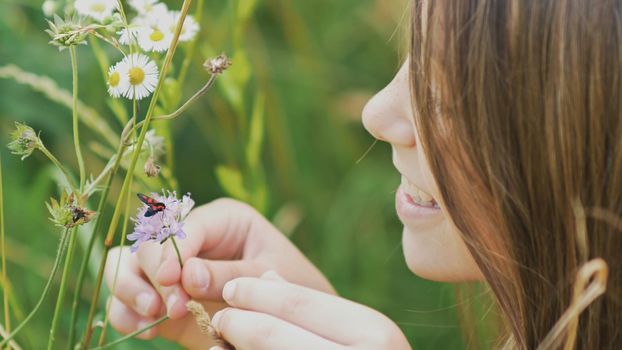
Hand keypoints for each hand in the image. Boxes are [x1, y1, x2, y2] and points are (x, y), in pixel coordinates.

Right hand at [104, 198, 333, 347]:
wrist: (295, 317)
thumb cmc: (291, 285)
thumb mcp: (269, 275)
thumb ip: (229, 275)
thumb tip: (187, 276)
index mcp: (224, 219)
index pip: (186, 225)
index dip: (173, 251)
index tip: (174, 280)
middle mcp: (192, 237)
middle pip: (150, 242)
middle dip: (156, 276)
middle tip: (175, 308)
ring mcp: (173, 267)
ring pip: (126, 264)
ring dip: (129, 289)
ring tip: (152, 317)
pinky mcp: (162, 295)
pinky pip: (127, 297)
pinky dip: (125, 312)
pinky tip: (145, 329)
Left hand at [210, 270, 411, 349]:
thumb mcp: (361, 334)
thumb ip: (316, 308)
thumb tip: (266, 275)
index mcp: (375, 333)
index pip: (299, 303)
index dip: (257, 293)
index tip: (233, 288)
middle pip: (272, 333)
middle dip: (238, 320)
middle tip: (221, 315)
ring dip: (235, 345)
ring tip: (223, 337)